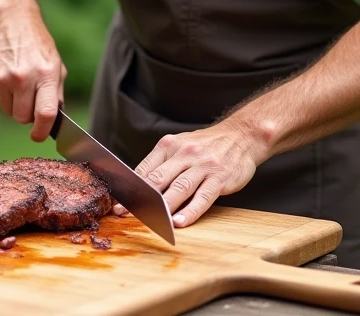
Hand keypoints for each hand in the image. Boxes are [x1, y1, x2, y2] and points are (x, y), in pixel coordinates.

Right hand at [0, 8, 66, 141]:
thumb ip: (56, 94)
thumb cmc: (37, 46)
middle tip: (29, 99)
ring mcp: (2, 77)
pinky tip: (5, 75)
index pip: (46, 113)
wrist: (11, 21)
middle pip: (22, 118)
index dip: (42, 131)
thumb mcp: (55, 65)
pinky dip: (1, 94)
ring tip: (17, 82)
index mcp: (46, 74)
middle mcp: (23, 77)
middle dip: (26, 114)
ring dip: (13, 104)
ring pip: (8, 111)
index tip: (38, 136)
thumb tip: (53, 123)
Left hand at [125, 121, 263, 227]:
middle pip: (158, 179)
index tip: (118, 203)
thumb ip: (161, 164)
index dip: (130, 188)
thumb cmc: (206, 146)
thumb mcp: (180, 146)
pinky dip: (191, 211)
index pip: (145, 169)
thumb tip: (138, 187)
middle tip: (124, 214)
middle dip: (140, 199)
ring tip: (151, 222)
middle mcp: (184, 154)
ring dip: (164, 208)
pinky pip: (203, 197)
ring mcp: (203, 165)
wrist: (241, 136)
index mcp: (169, 145)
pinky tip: (180, 222)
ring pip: (179, 189)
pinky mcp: (220, 177)